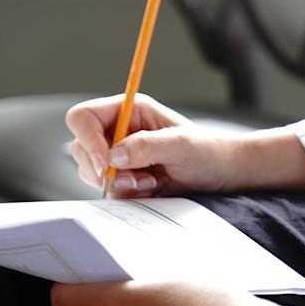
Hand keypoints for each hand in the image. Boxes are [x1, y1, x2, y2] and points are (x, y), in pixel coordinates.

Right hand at [65, 94, 304, 197]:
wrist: (224, 175)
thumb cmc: (208, 152)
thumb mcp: (181, 145)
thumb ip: (146, 146)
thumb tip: (113, 157)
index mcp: (128, 110)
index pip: (83, 117)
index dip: (87, 139)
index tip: (104, 163)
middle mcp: (118, 130)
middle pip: (80, 147)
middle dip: (103, 168)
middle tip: (136, 179)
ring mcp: (118, 156)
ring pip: (90, 172)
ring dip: (118, 183)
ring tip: (150, 182)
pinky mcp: (123, 178)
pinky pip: (106, 191)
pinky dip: (125, 195)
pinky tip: (151, 189)